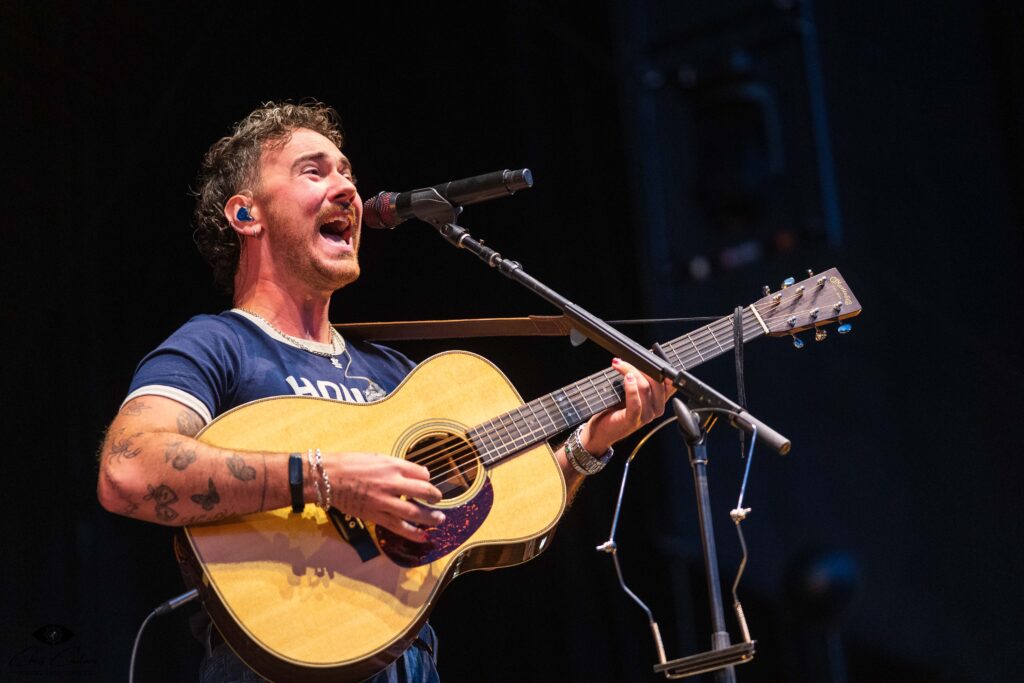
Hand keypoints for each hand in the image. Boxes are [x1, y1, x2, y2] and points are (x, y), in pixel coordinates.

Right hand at [324, 453, 444, 541]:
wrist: (327, 477)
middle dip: (435, 497)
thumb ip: (395, 466)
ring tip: (439, 519)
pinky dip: (413, 532)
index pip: (422, 473)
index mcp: (393, 465)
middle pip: (424, 491)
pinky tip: (423, 536)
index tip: (427, 482)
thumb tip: (413, 474)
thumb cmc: (350, 464)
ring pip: (415, 512)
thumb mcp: (377, 457)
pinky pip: (398, 526)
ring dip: (431, 517)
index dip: (427, 478)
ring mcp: (384, 501)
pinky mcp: (375, 515)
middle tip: (438, 500)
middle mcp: (392, 482)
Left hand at [582, 358, 674, 453]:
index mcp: (658, 402)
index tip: (650, 355)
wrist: (600, 432)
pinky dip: (631, 388)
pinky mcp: (633, 420)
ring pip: (645, 388)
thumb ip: (640, 380)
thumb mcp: (631, 393)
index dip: (661, 368)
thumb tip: (641, 359)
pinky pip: (636, 402)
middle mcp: (656, 410)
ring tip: (618, 364)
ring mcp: (646, 417)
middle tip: (625, 360)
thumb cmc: (615, 411)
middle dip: (641, 367)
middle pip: (657, 383)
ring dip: (630, 372)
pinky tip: (627, 378)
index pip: (669, 383)